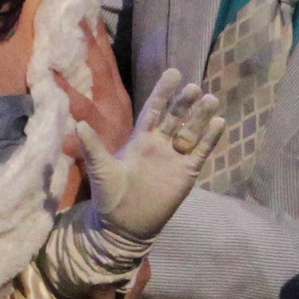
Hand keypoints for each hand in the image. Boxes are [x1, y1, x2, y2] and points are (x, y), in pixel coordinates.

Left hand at [77, 71, 226, 242]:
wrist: (124, 225)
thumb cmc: (110, 196)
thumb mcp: (100, 169)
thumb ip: (93, 146)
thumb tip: (78, 124)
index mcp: (140, 139)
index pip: (154, 109)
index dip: (163, 92)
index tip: (173, 72)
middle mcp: (160, 144)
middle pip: (176, 117)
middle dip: (185, 102)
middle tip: (194, 88)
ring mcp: (175, 157)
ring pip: (191, 131)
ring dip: (201, 116)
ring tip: (211, 100)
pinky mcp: (187, 173)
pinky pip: (201, 152)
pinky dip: (211, 139)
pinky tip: (220, 123)